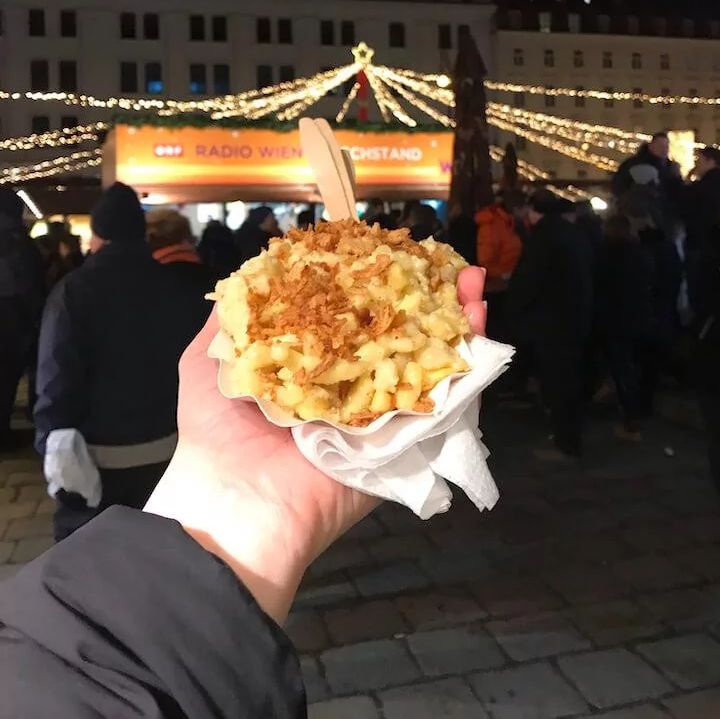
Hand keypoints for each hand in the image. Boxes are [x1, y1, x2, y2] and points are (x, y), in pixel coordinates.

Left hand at [146, 266, 485, 621]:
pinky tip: (479, 327)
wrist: (235, 503)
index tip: (395, 250)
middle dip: (428, 297)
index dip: (378, 281)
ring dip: (458, 321)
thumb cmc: (215, 432)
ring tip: (477, 284)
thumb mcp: (207, 362)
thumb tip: (252, 271)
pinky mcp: (403, 441)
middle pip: (399, 333)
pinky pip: (441, 402)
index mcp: (311, 367)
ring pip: (429, 361)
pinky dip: (467, 366)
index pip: (353, 314)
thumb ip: (231, 320)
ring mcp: (381, 413)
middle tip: (451, 265)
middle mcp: (351, 385)